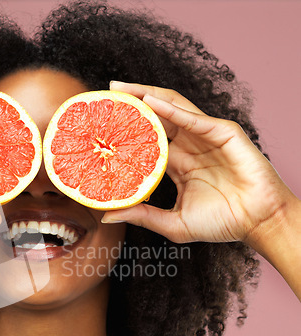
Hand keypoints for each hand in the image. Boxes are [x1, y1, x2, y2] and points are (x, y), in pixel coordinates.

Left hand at [102, 82, 295, 246]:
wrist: (258, 223)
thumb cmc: (221, 223)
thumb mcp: (173, 223)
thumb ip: (141, 216)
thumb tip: (106, 216)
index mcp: (178, 164)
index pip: (147, 141)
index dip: (126, 132)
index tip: (101, 127)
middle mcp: (190, 146)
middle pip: (157, 118)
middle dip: (133, 103)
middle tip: (107, 94)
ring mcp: (206, 137)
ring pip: (173, 108)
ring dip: (147, 96)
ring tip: (121, 88)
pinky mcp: (223, 133)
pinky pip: (193, 118)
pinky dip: (171, 109)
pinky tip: (149, 101)